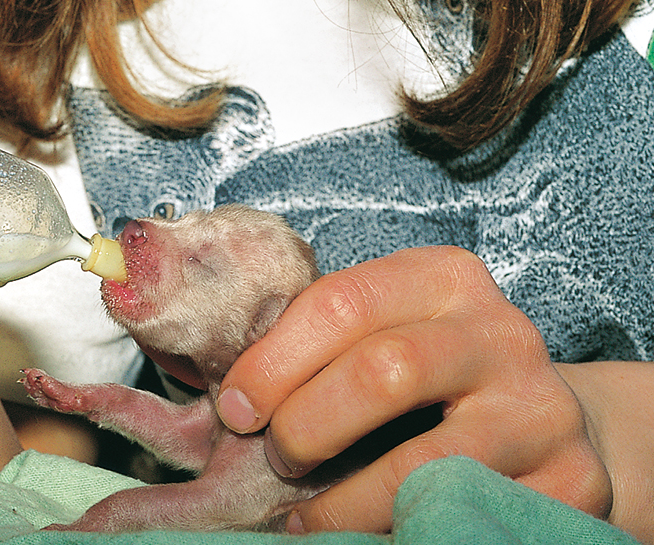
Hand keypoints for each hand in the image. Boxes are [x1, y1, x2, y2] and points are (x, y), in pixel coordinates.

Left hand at [216, 246, 611, 532]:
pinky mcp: (568, 480)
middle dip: (307, 425)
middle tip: (277, 456)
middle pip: (383, 371)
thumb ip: (327, 345)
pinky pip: (459, 515)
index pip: (343, 302)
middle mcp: (499, 332)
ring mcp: (540, 408)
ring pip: (423, 461)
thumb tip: (231, 395)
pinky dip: (395, 533)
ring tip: (308, 515)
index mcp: (445, 279)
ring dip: (344, 501)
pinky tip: (366, 534)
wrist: (547, 420)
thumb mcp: (390, 331)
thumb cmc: (437, 375)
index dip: (273, 362)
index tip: (236, 408)